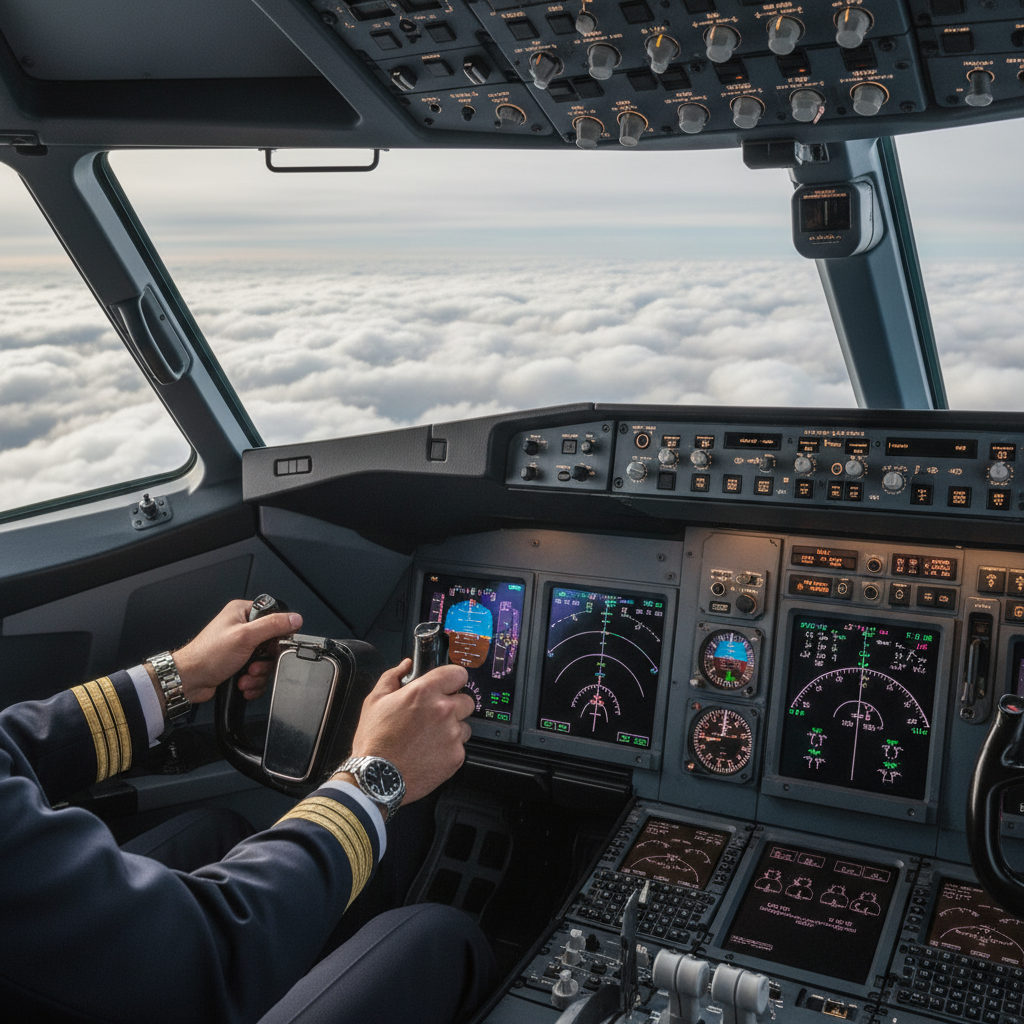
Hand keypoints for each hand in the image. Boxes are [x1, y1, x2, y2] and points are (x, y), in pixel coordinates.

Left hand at [170, 600, 302, 704]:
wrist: (188, 681)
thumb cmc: (206, 655)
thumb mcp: (245, 636)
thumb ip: (273, 625)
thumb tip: (295, 618)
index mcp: (242, 612)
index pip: (274, 618)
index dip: (278, 635)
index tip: (273, 646)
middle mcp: (242, 628)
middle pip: (272, 645)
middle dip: (265, 661)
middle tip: (254, 665)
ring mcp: (241, 647)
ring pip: (266, 662)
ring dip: (258, 675)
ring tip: (245, 676)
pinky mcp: (239, 664)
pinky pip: (258, 674)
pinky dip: (253, 683)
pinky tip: (243, 683)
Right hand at [343, 660, 474, 804]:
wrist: (377, 778)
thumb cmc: (374, 741)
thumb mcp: (375, 700)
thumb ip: (393, 676)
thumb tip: (406, 665)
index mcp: (424, 692)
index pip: (459, 673)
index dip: (453, 679)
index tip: (449, 685)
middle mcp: (443, 711)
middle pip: (467, 700)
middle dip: (454, 705)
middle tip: (436, 716)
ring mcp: (452, 734)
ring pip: (465, 725)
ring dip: (453, 729)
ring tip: (430, 738)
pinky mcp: (456, 756)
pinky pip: (460, 747)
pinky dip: (449, 750)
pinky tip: (430, 752)